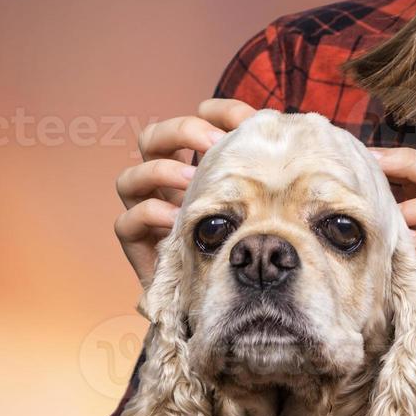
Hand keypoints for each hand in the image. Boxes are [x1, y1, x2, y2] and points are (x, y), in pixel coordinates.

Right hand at [115, 98, 256, 289]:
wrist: (224, 304)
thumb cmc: (246, 248)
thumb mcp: (261, 204)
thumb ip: (267, 174)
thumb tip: (290, 137)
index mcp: (193, 165)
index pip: (194, 121)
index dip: (215, 112)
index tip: (245, 120)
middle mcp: (164, 185)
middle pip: (151, 139)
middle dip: (180, 132)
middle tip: (212, 144)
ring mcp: (147, 214)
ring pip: (129, 178)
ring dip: (160, 172)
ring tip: (191, 182)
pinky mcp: (138, 246)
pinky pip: (125, 223)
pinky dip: (149, 215)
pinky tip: (177, 220)